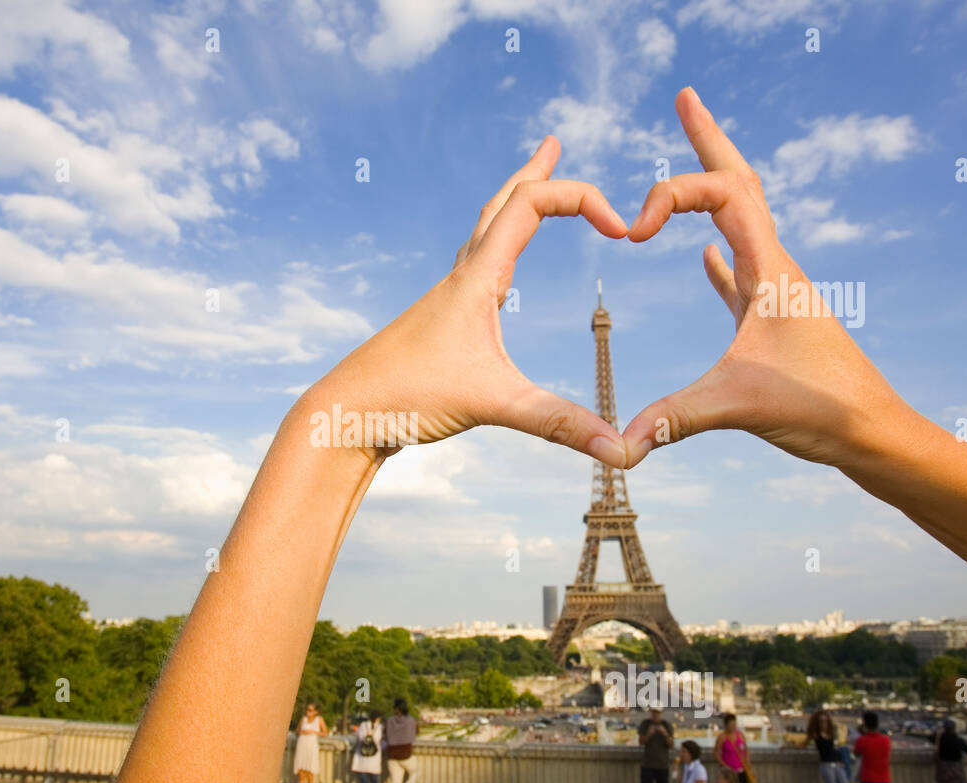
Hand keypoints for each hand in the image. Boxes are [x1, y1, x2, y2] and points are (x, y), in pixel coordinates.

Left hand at [296, 137, 628, 467]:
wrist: (343, 415)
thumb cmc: (405, 399)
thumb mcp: (493, 406)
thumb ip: (559, 423)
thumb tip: (623, 452)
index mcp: (475, 278)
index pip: (532, 203)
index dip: (581, 198)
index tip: (621, 229)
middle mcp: (459, 279)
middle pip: (500, 204)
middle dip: (534, 173)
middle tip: (552, 145)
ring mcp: (445, 301)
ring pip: (482, 235)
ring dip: (511, 208)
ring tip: (529, 192)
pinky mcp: (436, 327)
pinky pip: (472, 273)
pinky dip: (494, 255)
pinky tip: (497, 280)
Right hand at [621, 88, 911, 471]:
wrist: (870, 430)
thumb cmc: (820, 407)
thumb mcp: (739, 405)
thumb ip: (674, 419)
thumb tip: (618, 445)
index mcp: (771, 268)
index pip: (724, 192)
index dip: (672, 195)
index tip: (634, 232)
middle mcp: (775, 268)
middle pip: (739, 184)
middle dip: (708, 141)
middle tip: (684, 99)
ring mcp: (773, 292)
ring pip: (740, 223)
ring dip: (711, 190)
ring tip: (691, 161)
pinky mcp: (769, 322)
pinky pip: (738, 273)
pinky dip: (716, 257)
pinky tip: (703, 256)